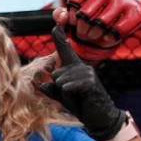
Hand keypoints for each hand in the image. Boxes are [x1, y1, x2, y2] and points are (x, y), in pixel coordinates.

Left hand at [39, 26, 125, 140]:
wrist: (99, 116)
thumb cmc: (80, 103)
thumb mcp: (61, 95)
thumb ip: (50, 88)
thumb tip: (41, 83)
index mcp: (74, 67)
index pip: (64, 50)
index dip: (59, 37)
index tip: (55, 24)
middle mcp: (81, 66)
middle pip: (55, 74)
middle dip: (58, 89)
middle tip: (72, 95)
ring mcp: (87, 73)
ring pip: (59, 81)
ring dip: (64, 94)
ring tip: (77, 97)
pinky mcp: (90, 82)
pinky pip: (66, 87)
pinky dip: (68, 96)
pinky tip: (80, 98)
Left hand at [60, 0, 140, 61]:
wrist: (120, 16)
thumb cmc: (93, 14)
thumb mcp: (74, 13)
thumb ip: (61, 16)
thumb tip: (62, 15)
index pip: (74, 2)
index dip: (72, 18)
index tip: (76, 22)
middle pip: (86, 15)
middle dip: (82, 29)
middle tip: (84, 33)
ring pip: (101, 23)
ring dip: (94, 35)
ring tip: (94, 35)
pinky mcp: (139, 9)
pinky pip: (118, 30)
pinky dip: (110, 37)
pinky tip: (108, 36)